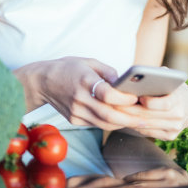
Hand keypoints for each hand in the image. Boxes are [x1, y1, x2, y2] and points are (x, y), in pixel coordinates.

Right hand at [14, 57, 147, 130]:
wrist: (42, 81)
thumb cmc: (68, 68)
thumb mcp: (89, 62)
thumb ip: (108, 72)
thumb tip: (126, 83)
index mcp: (84, 80)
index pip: (107, 94)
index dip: (123, 99)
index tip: (135, 98)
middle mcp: (79, 99)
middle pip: (108, 114)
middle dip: (129, 119)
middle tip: (146, 119)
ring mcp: (76, 112)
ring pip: (104, 123)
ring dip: (123, 124)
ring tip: (139, 122)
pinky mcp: (74, 120)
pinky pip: (97, 124)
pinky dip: (111, 123)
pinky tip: (123, 121)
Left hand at [105, 83, 187, 140]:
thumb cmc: (174, 88)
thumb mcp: (169, 78)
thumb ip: (157, 76)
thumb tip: (138, 76)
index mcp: (181, 100)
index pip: (165, 103)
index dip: (150, 102)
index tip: (138, 97)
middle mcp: (179, 117)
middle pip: (150, 115)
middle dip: (131, 110)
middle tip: (115, 104)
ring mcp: (175, 128)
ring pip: (146, 125)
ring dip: (129, 119)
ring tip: (116, 111)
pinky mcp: (170, 136)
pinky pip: (148, 132)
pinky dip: (136, 125)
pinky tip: (125, 119)